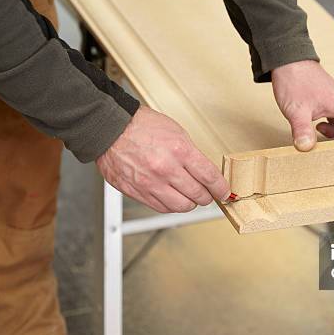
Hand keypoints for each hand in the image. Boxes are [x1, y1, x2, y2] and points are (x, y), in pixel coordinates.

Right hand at [96, 106, 230, 212]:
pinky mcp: (137, 192)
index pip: (209, 177)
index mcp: (179, 150)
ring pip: (182, 206)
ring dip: (189, 203)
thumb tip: (205, 173)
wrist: (110, 129)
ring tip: (189, 196)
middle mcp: (166, 168)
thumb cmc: (141, 126)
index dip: (221, 188)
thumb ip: (191, 155)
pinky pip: (162, 208)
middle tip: (207, 194)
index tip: (224, 192)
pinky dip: (171, 205)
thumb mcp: (176, 132)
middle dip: (207, 197)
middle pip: (198, 195)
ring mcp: (151, 182)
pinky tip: (172, 197)